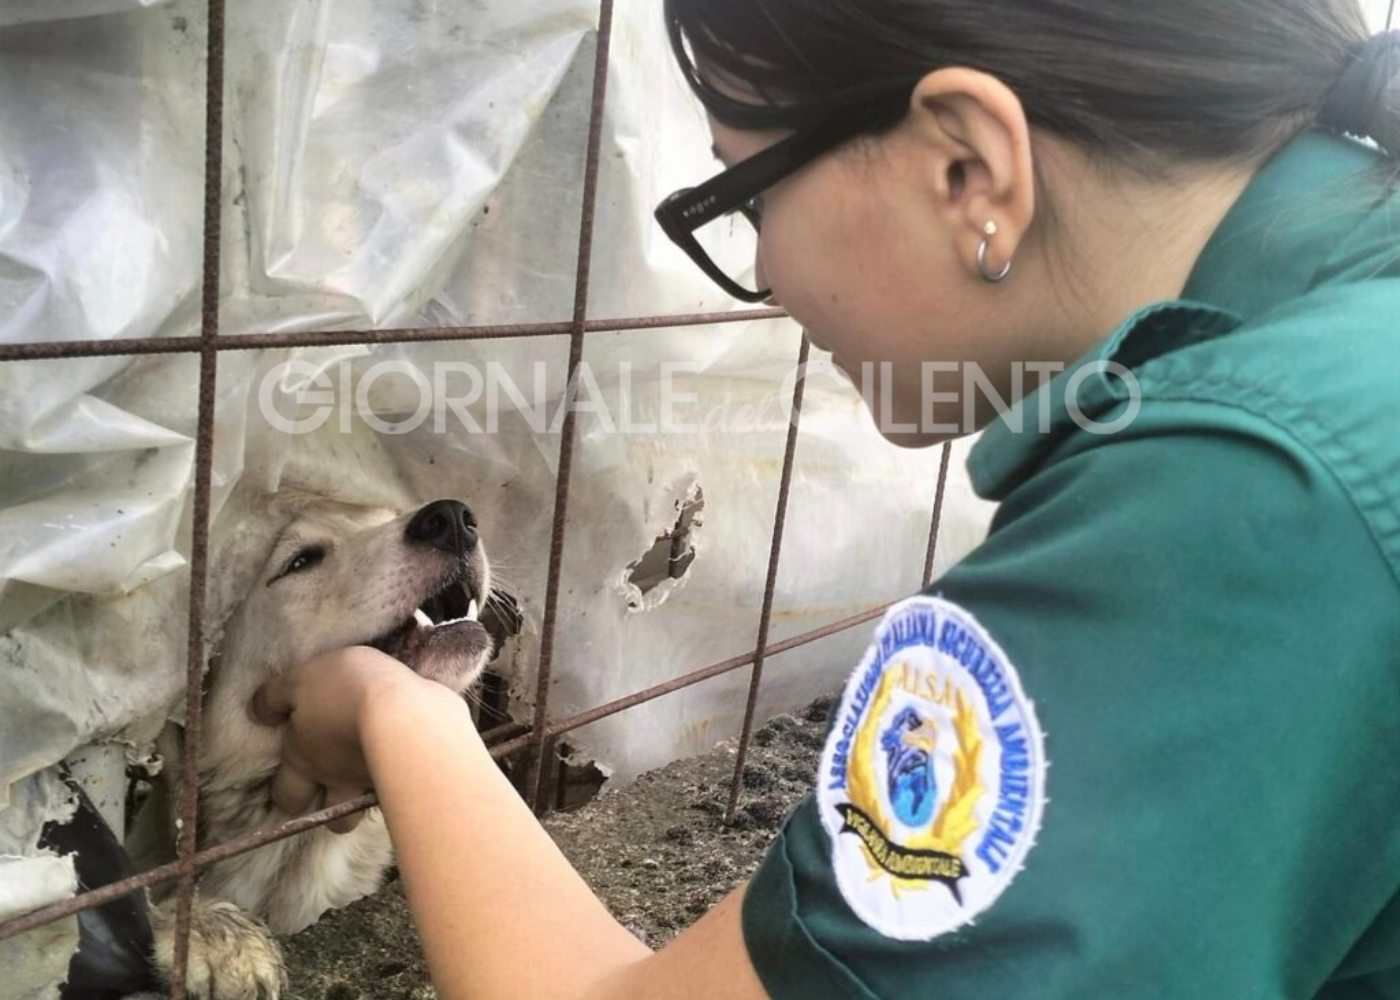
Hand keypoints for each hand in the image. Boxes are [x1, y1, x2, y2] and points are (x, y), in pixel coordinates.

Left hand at [249, 646, 423, 833]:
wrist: (401, 709)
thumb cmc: (344, 690)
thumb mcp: (300, 680)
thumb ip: (274, 698)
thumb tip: (257, 714)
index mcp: (302, 759)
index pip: (285, 794)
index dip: (286, 791)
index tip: (290, 777)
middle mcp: (332, 779)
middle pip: (320, 814)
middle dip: (318, 806)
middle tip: (323, 787)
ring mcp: (367, 782)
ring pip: (355, 813)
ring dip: (352, 803)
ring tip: (357, 781)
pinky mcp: (401, 779)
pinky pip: (388, 789)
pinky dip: (386, 782)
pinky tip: (393, 764)